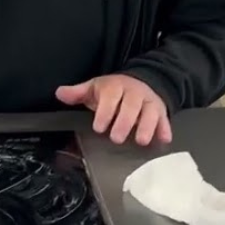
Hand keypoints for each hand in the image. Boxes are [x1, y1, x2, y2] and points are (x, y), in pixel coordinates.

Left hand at [55, 74, 172, 145]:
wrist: (138, 82)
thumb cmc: (112, 91)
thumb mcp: (94, 88)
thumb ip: (77, 93)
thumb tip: (60, 93)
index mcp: (115, 86)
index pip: (110, 97)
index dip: (105, 112)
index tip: (99, 127)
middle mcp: (134, 93)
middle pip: (131, 106)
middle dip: (124, 122)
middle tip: (116, 138)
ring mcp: (149, 101)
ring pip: (150, 112)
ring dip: (147, 126)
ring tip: (141, 141)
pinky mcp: (160, 110)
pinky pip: (164, 119)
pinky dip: (165, 129)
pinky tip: (164, 140)